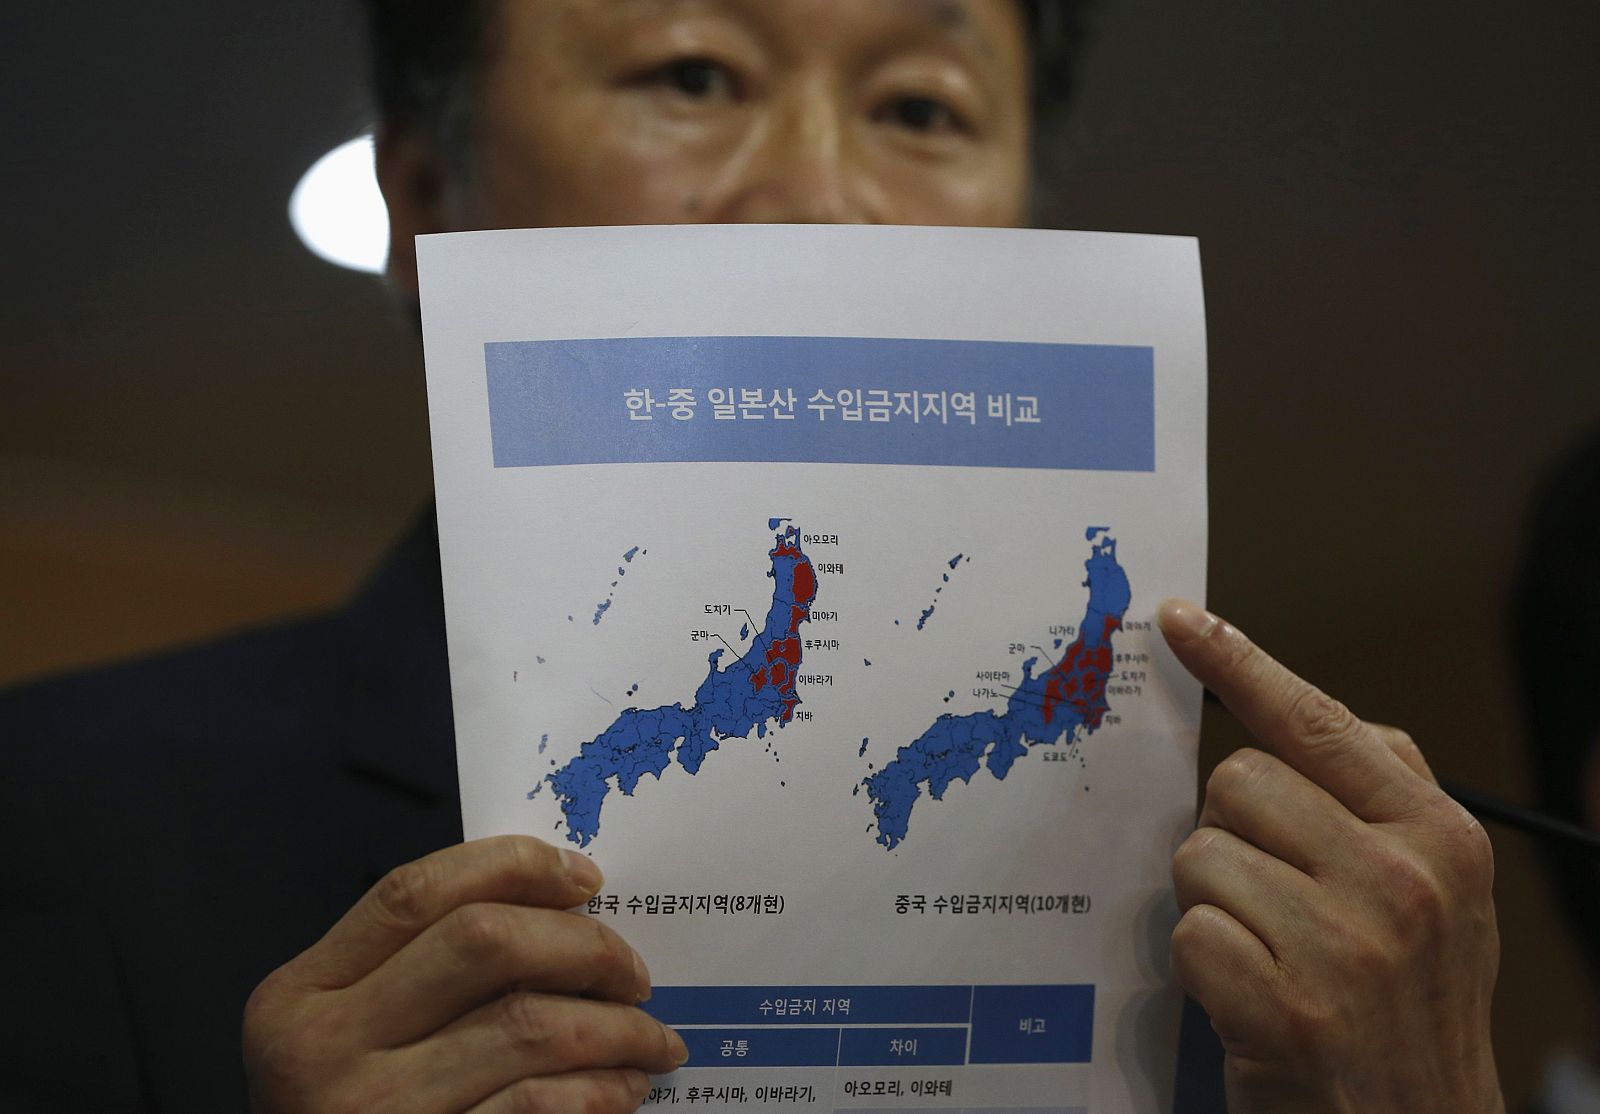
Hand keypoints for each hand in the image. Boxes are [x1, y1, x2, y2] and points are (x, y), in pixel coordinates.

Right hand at [243, 835, 687, 1112]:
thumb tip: (556, 912)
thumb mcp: (348, 1035)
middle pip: (482, 941)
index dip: (513, 867)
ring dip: (616, 1027)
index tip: (585, 878)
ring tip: (651, 1038)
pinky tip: (623, 1087)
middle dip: (583, 944)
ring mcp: (374, 1111)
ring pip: (526, 1024)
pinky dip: (598, 1090)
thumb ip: (418, 972)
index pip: (415, 892)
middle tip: (632, 972)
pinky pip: (535, 1104)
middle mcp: (324, 1048)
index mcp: (302, 993)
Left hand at [1159, 600, 1503, 1113]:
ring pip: (1201, 856)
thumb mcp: (1436, 895)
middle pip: (1237, 782)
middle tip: (1267, 898)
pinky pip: (1188, 934)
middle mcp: (1400, 881)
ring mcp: (1346, 947)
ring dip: (1212, 906)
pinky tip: (1248, 999)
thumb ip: (1378, 801)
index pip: (1318, 723)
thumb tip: (1287, 713)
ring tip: (1266, 956)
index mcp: (1436, 837)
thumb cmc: (1408, 1007)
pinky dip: (1200, 969)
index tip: (1178, 620)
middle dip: (1229, 833)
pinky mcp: (1288, 1010)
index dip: (1241, 663)